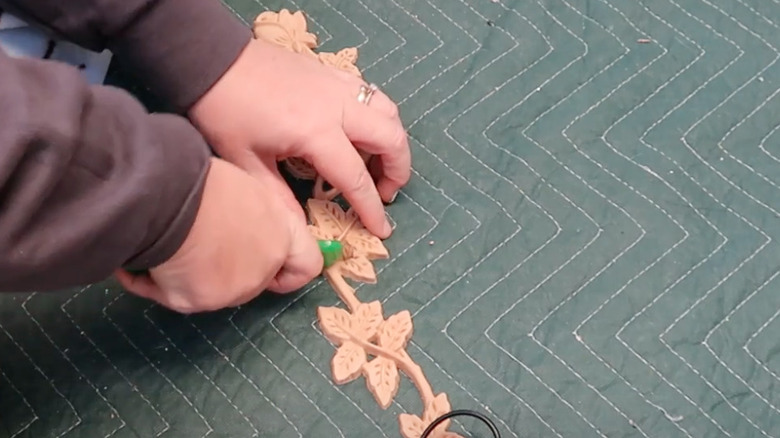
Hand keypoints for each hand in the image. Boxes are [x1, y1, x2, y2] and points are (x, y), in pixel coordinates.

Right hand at [114, 158, 322, 312]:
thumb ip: (253, 217)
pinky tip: (138, 262)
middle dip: (230, 268)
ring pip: (214, 290)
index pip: (306, 265)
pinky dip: (156, 282)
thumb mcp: (243, 189)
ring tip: (166, 244)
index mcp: (282, 233)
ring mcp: (232, 290)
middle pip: (253, 279)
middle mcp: (264, 267)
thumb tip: (236, 227)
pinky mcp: (197, 302)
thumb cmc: (206, 180)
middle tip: (200, 242)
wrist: (168, 197)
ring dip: (193, 274)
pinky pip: (175, 295)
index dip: (290, 269)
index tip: (272, 264)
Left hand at [188, 38, 410, 238]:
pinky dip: (379, 116)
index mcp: (316, 132)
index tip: (382, 230)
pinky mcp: (333, 72)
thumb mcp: (245, 162)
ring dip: (393, 141)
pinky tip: (362, 131)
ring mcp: (338, 85)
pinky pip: (371, 94)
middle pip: (391, 139)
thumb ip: (279, 199)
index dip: (372, 208)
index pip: (356, 178)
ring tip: (378, 163)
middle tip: (384, 194)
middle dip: (398, 171)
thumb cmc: (224, 111)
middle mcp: (338, 106)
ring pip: (388, 111)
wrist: (212, 59)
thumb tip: (301, 234)